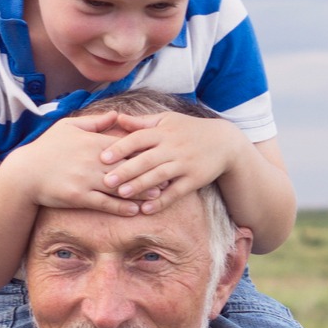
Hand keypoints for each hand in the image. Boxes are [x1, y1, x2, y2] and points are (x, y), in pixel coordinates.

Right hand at [2, 114, 159, 216]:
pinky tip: (135, 210)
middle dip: (148, 171)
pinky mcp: (79, 197)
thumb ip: (96, 122)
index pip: (124, 145)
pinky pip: (104, 204)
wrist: (25, 173)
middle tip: (168, 176)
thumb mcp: (68, 127)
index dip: (143, 150)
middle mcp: (92, 160)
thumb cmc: (47, 148)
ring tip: (158, 196)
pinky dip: (121, 207)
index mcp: (92, 142)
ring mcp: (86, 180)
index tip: (160, 153)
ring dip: (140, 192)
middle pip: (126, 166)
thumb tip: (118, 114)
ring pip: (119, 186)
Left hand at [96, 113, 243, 213]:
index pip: (139, 138)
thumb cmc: (189, 129)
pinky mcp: (195, 179)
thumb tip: (117, 118)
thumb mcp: (167, 120)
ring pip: (160, 176)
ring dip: (141, 186)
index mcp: (163, 132)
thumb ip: (141, 122)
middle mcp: (173, 147)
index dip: (121, 148)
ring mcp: (185, 164)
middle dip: (126, 170)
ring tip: (122, 194)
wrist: (224, 142)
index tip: (102, 157)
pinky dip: (162, 201)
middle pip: (147, 159)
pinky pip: (176, 192)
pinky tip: (146, 209)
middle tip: (106, 181)